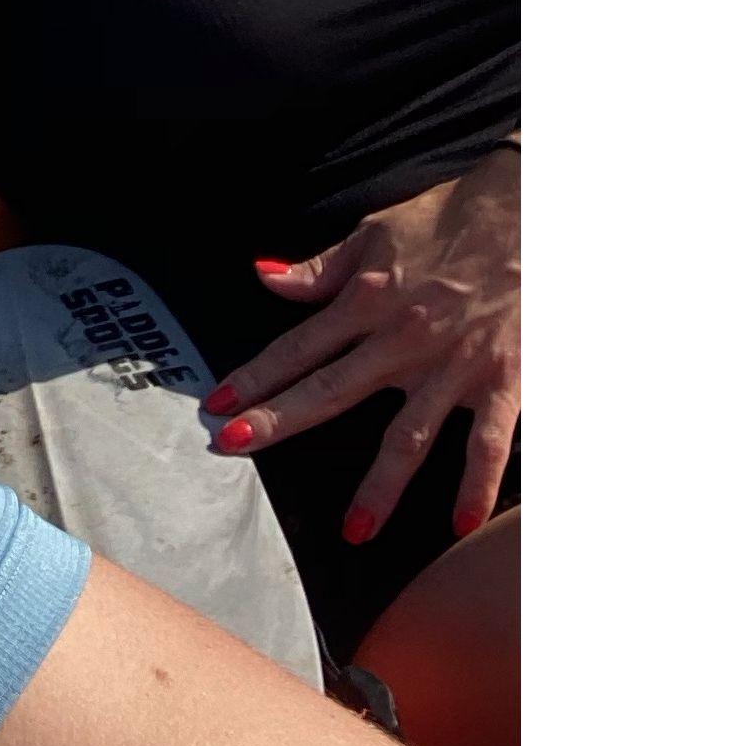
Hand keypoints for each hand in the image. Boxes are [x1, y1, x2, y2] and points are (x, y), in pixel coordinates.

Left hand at [203, 151, 518, 543]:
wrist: (530, 214)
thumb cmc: (448, 222)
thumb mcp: (374, 234)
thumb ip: (321, 268)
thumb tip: (263, 278)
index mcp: (367, 302)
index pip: (298, 347)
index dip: (254, 377)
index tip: (215, 406)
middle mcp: (403, 340)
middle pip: (332, 391)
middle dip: (280, 422)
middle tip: (234, 451)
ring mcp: (454, 366)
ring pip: (409, 436)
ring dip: (380, 486)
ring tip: (353, 531)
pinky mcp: (505, 382)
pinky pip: (490, 442)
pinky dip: (476, 485)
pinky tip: (458, 525)